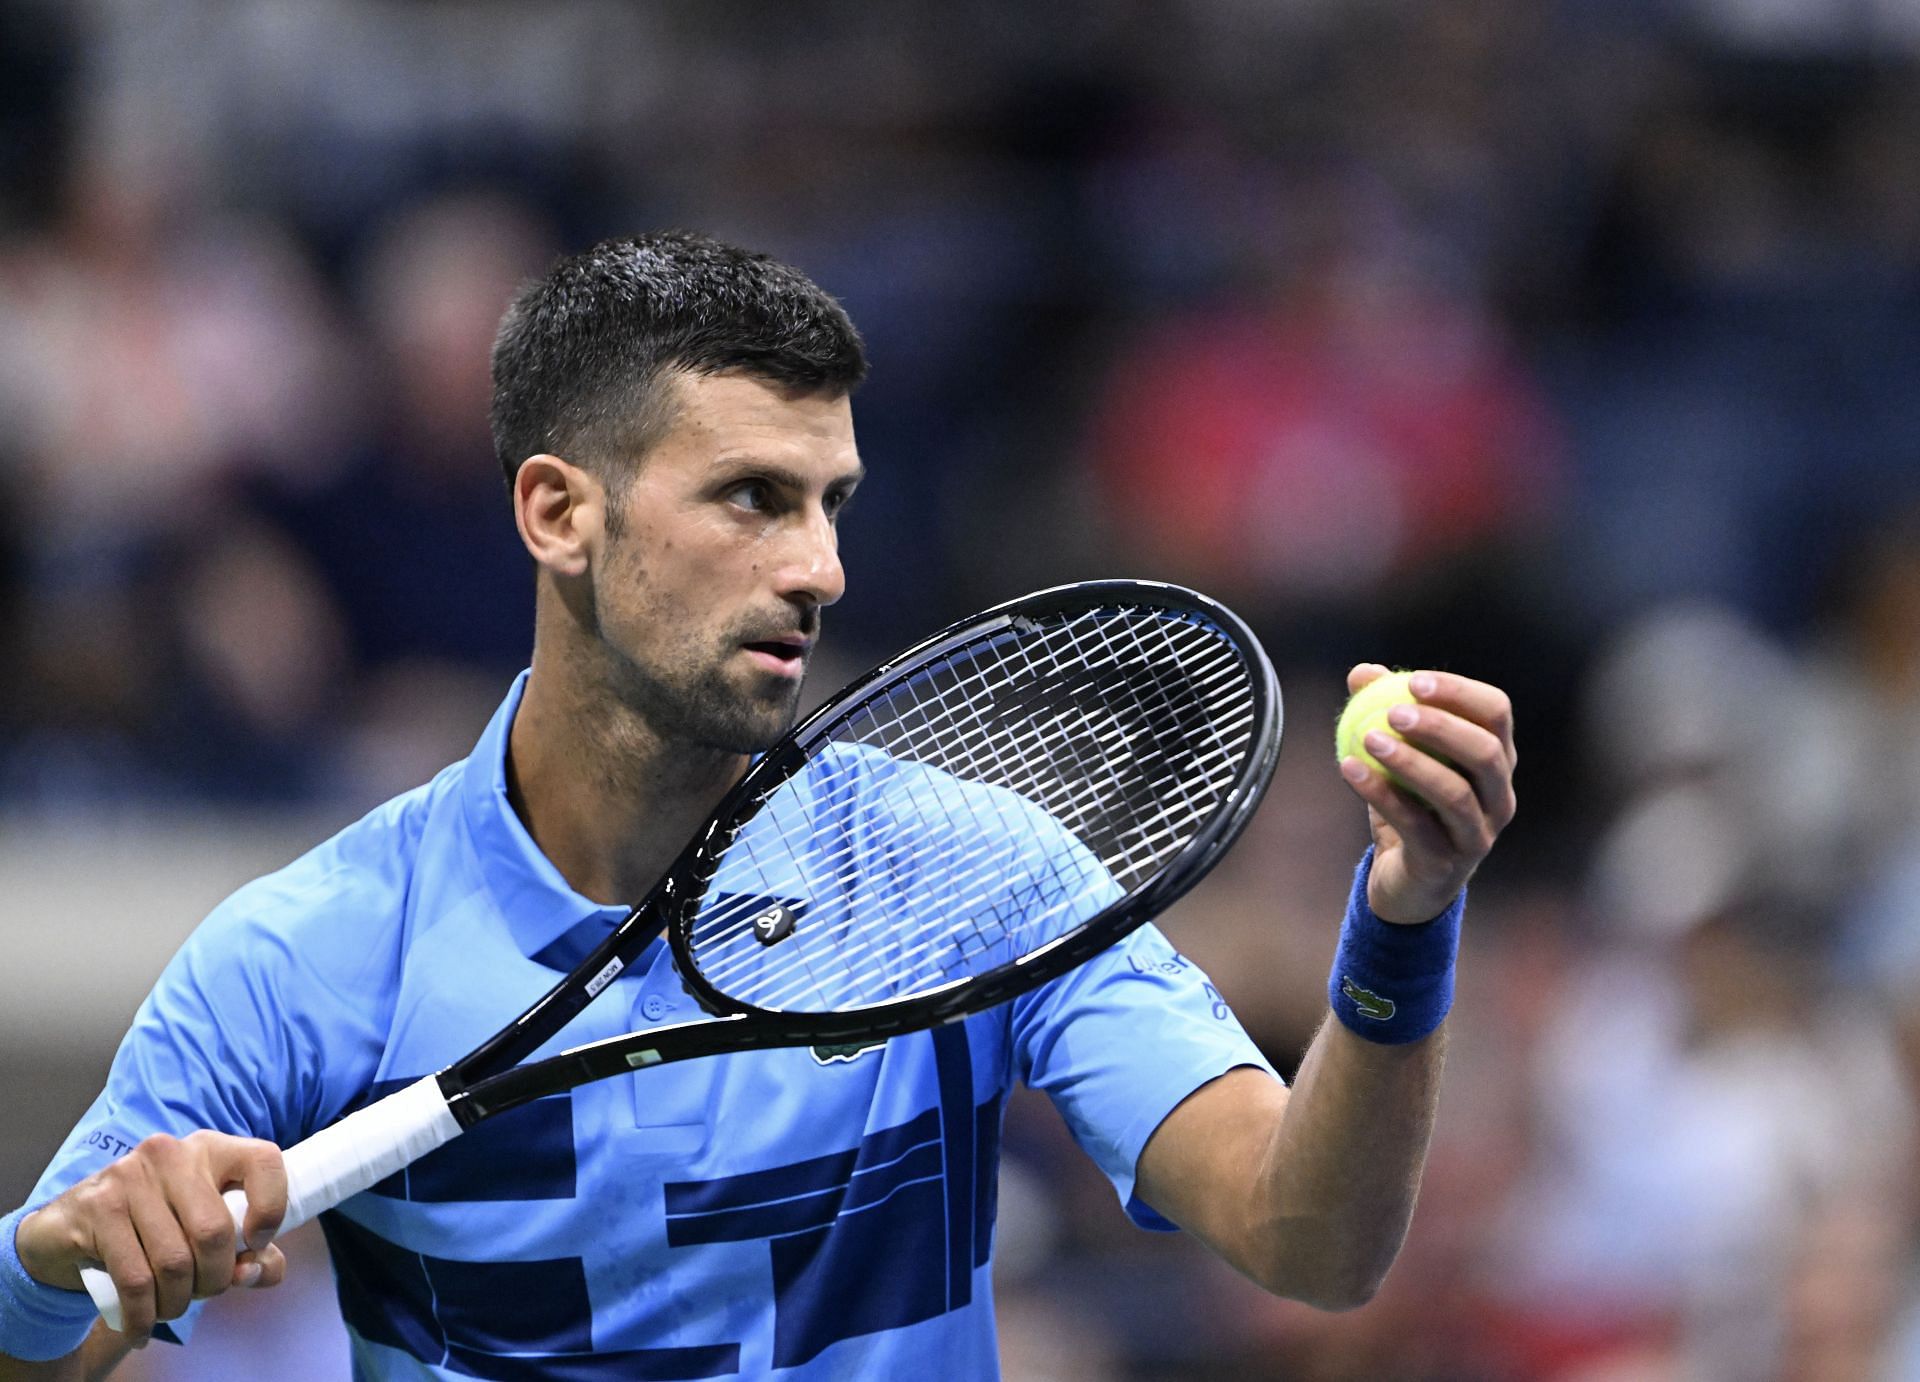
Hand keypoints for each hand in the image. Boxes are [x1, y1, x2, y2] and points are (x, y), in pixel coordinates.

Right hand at [15, 1133, 288, 1340]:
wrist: (71, 1231)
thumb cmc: (157, 1230)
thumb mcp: (209, 1235)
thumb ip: (252, 1255)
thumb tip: (254, 1272)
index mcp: (212, 1149)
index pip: (264, 1160)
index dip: (273, 1209)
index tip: (256, 1244)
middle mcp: (172, 1154)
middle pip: (214, 1232)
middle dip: (215, 1280)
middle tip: (202, 1293)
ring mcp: (130, 1176)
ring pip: (174, 1261)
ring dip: (178, 1302)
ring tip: (170, 1309)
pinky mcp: (97, 1207)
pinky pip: (135, 1278)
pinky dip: (143, 1315)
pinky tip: (140, 1329)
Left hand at [1338, 664, 1516, 923]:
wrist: (1407, 881)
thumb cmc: (1411, 806)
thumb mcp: (1398, 757)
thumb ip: (1383, 711)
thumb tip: (1362, 673)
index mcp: (1497, 761)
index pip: (1497, 714)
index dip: (1460, 693)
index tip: (1414, 681)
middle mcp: (1499, 797)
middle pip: (1486, 754)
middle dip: (1442, 727)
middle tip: (1394, 711)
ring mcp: (1479, 834)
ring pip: (1455, 794)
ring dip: (1411, 762)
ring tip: (1369, 738)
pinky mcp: (1447, 864)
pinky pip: (1415, 825)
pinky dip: (1381, 794)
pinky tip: (1349, 769)